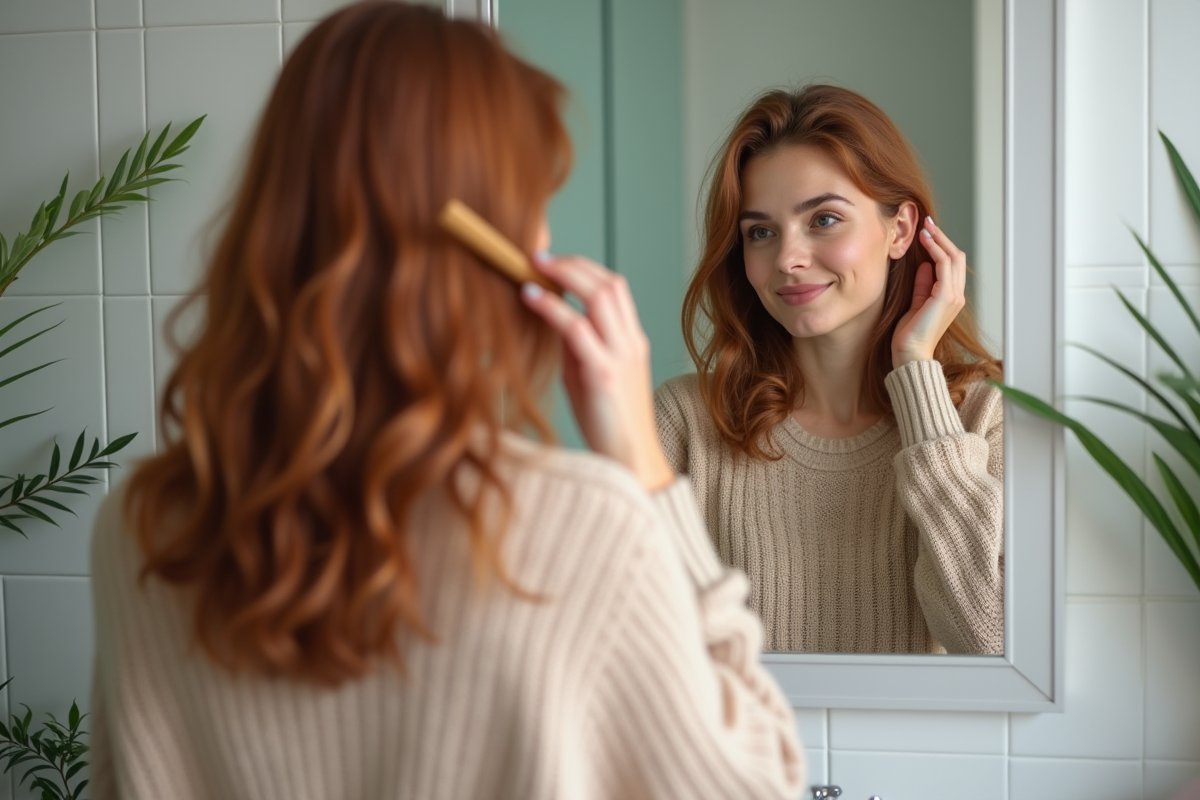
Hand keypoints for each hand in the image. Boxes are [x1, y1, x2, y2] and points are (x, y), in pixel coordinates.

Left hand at [519, 254, 675, 491]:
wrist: (630, 462)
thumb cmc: (607, 424)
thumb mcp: (590, 375)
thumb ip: (576, 346)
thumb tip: (550, 317)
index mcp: (632, 341)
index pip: (615, 287)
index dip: (584, 267)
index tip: (553, 261)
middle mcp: (631, 342)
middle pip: (609, 283)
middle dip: (572, 263)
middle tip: (537, 256)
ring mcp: (620, 355)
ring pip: (599, 295)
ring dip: (563, 275)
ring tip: (532, 267)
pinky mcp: (604, 372)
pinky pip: (576, 328)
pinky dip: (551, 306)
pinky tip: (530, 297)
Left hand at [891, 216, 966, 368]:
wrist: (909, 353)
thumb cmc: (909, 334)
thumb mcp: (916, 303)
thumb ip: (923, 284)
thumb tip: (924, 265)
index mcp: (951, 297)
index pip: (951, 264)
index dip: (941, 246)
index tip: (927, 232)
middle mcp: (957, 295)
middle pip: (956, 256)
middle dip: (942, 237)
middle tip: (927, 223)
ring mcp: (953, 296)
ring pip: (952, 257)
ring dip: (939, 239)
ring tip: (925, 227)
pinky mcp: (945, 296)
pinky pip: (943, 265)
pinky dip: (935, 249)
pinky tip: (924, 241)